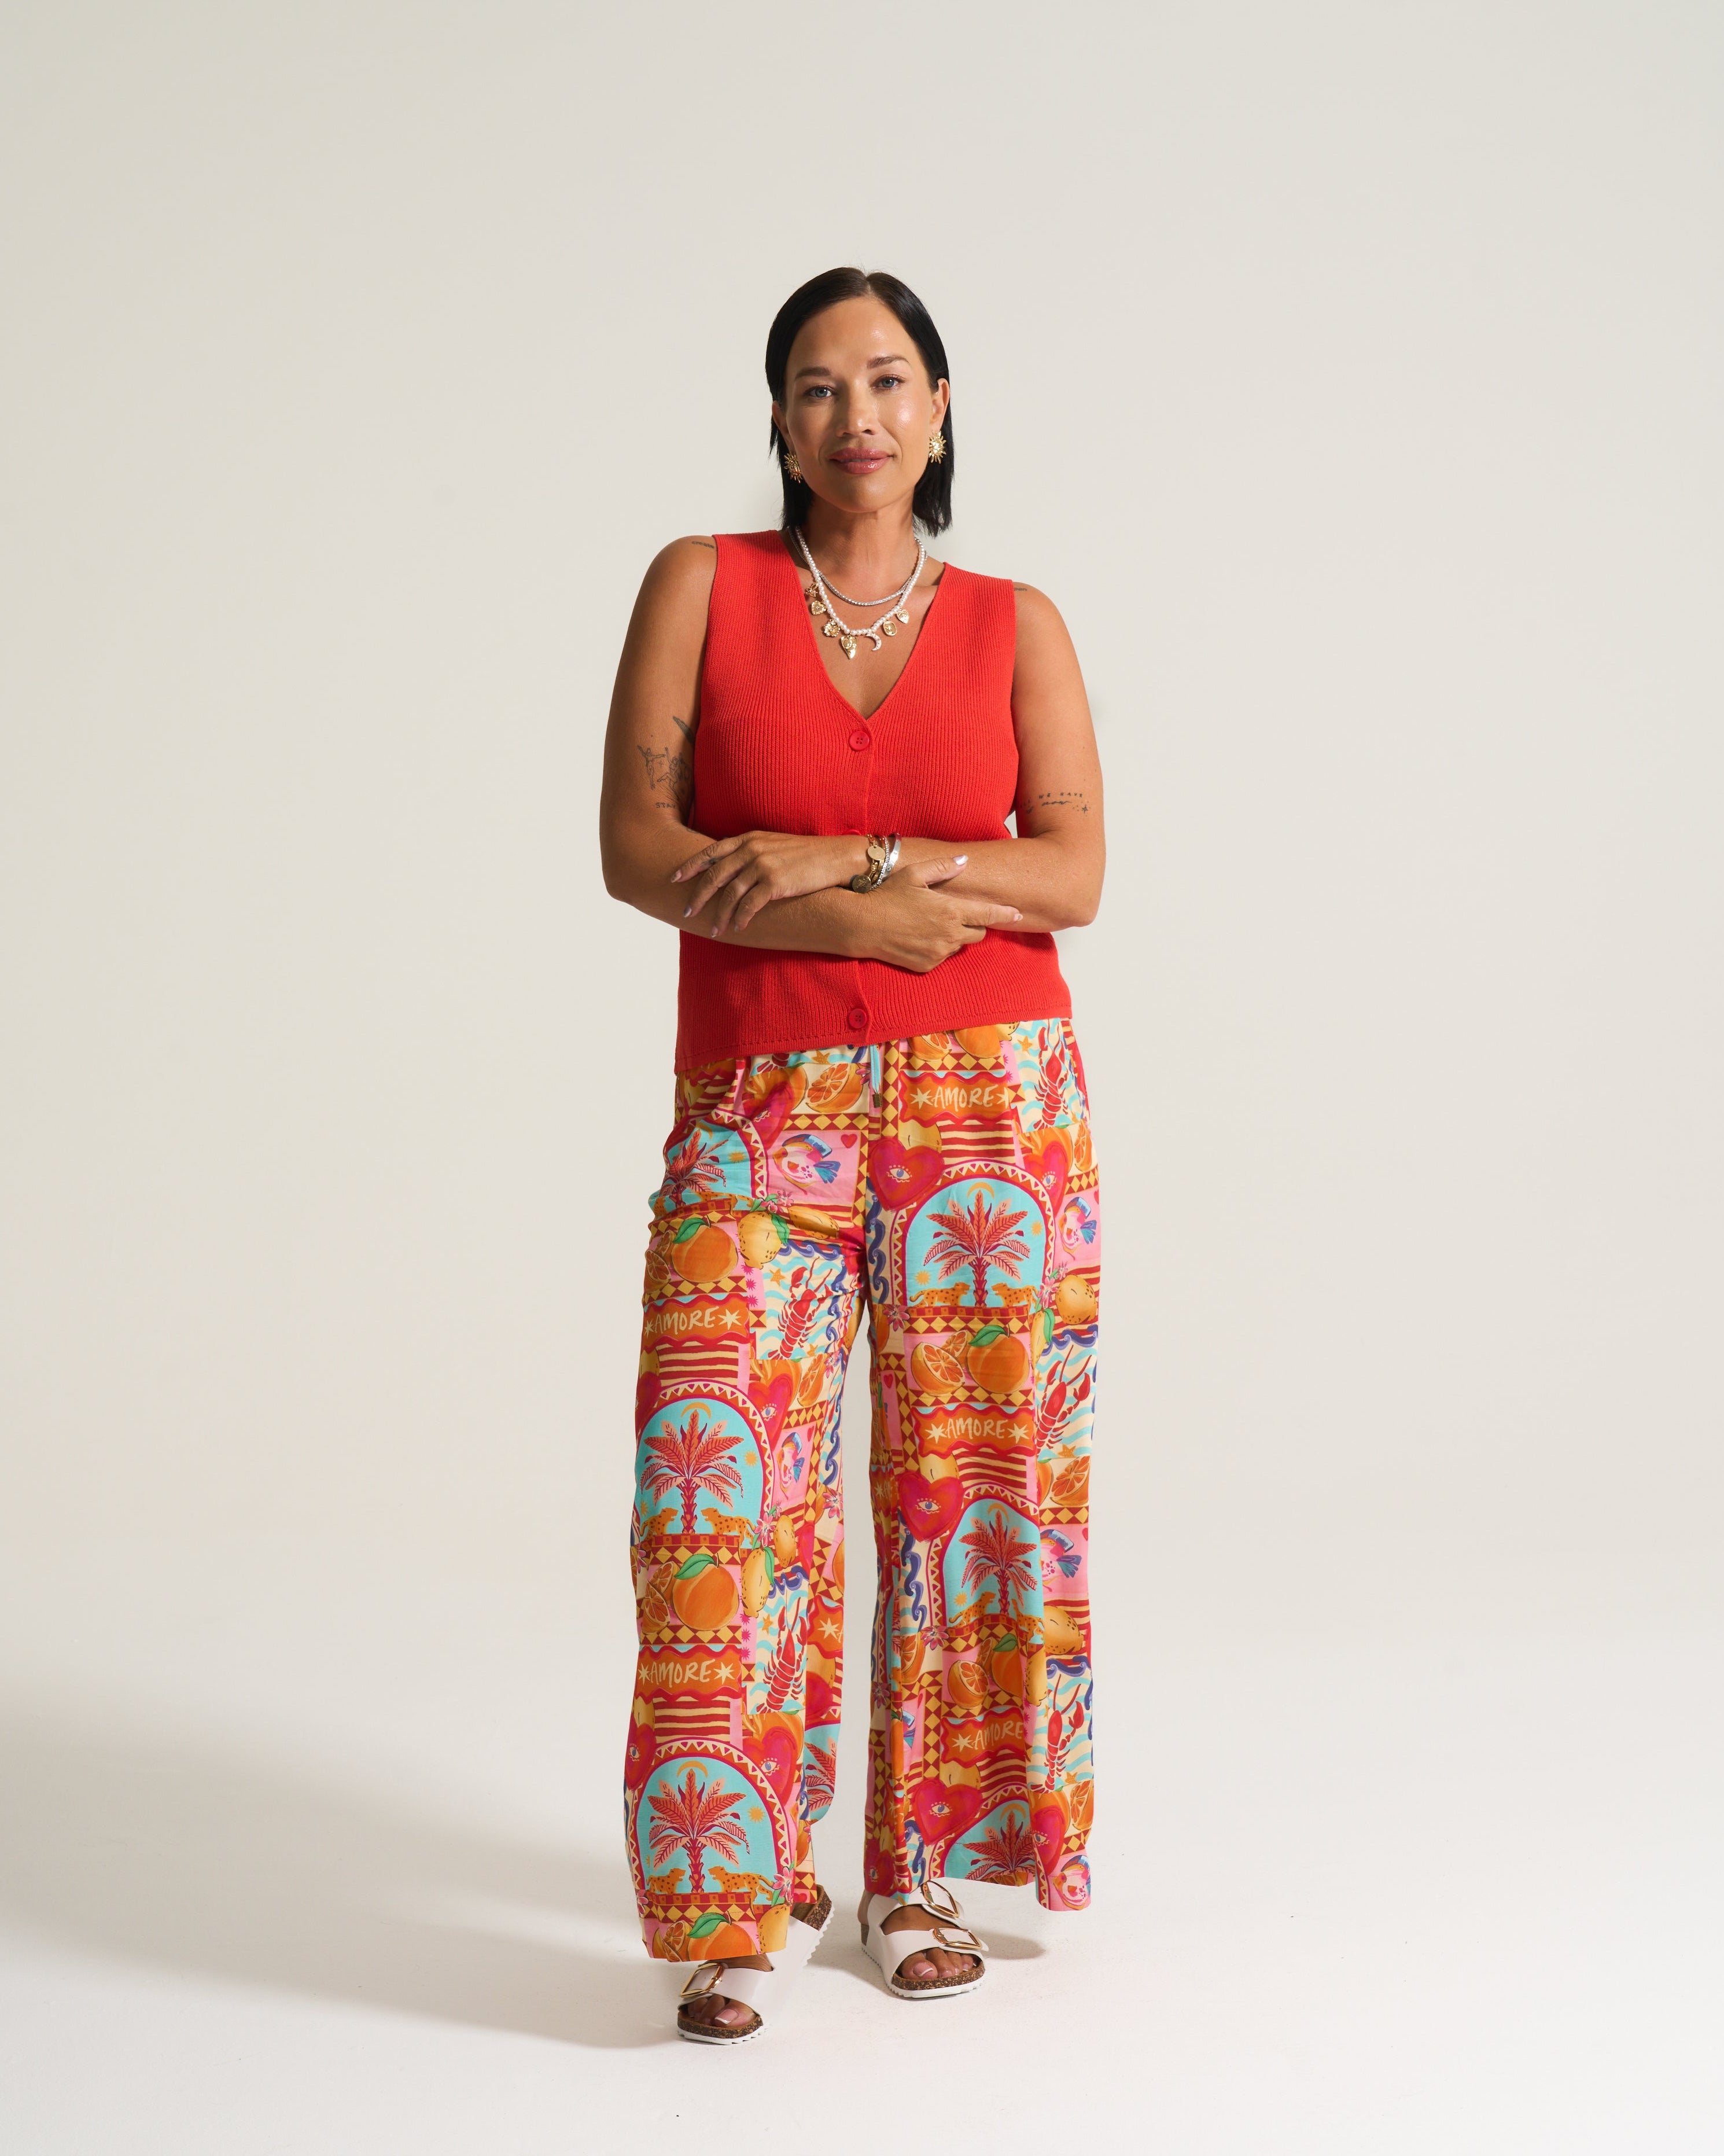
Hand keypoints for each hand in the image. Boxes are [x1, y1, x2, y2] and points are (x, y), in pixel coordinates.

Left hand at [672, 831, 865, 932]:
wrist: (836, 857)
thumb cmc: (807, 855)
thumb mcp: (774, 846)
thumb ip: (751, 853)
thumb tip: (732, 869)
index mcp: (749, 839)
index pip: (711, 852)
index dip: (690, 865)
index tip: (674, 878)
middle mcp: (752, 850)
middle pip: (714, 875)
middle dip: (698, 896)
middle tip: (688, 912)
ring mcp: (763, 865)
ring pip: (730, 894)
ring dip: (719, 914)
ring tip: (714, 930)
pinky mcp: (776, 882)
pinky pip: (749, 905)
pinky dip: (740, 918)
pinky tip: (737, 928)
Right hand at [848, 857, 1022, 971]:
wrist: (862, 926)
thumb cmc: (888, 895)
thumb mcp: (914, 875)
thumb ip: (943, 867)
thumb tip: (964, 861)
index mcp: (951, 911)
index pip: (988, 914)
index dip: (1005, 914)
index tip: (1018, 914)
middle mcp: (949, 935)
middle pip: (978, 934)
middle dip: (973, 925)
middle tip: (955, 914)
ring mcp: (938, 953)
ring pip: (959, 946)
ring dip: (954, 937)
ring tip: (931, 924)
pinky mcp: (927, 966)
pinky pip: (941, 957)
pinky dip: (937, 948)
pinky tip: (919, 937)